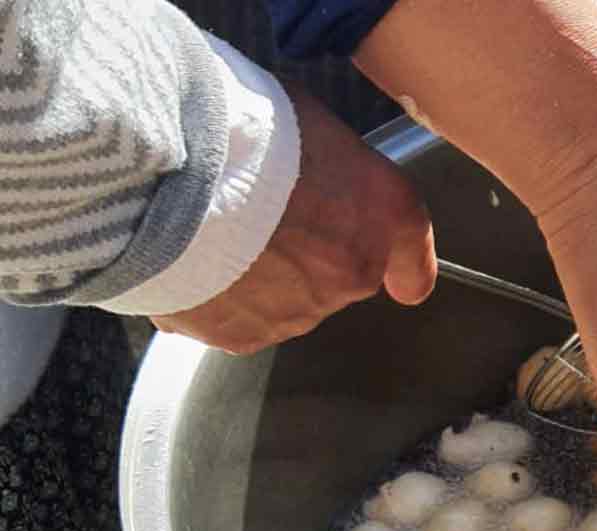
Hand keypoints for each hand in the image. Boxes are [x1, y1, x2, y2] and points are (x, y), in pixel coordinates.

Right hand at [154, 87, 435, 353]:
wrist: (172, 176)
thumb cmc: (240, 129)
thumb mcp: (305, 118)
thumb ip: (325, 161)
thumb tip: (308, 169)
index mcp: (383, 210)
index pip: (413, 251)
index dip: (406, 267)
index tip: (404, 281)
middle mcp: (353, 271)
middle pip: (332, 272)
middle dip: (298, 250)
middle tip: (250, 212)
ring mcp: (298, 311)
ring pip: (281, 298)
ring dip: (252, 274)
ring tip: (207, 232)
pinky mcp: (243, 335)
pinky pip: (228, 317)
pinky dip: (208, 295)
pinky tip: (180, 256)